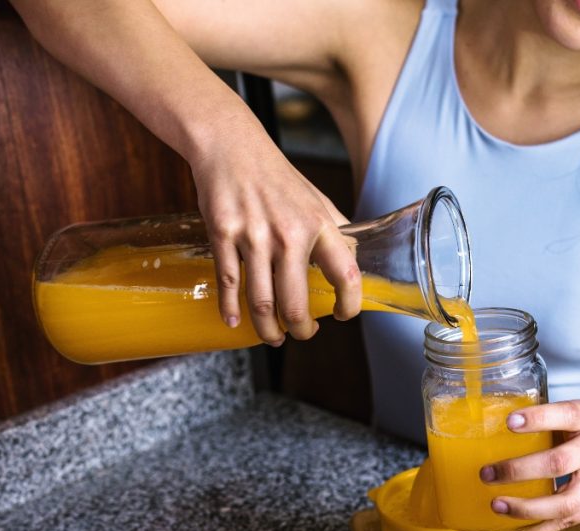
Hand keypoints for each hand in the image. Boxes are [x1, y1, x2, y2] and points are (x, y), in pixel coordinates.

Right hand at [189, 115, 361, 343]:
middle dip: (299, 329)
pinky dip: (230, 309)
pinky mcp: (223, 234)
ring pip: (261, 300)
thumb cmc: (276, 176)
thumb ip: (336, 230)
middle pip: (296, 301)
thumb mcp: (317, 198)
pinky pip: (229, 282)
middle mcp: (289, 233)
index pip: (346, 274)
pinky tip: (234, 322)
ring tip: (272, 335)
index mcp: (318, 225)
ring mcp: (254, 235)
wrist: (231, 145)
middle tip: (301, 334)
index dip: (349, 304)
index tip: (341, 315)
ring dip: (267, 328)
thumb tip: (356, 259)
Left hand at [479, 400, 579, 530]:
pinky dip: (539, 528)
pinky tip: (515, 528)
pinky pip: (568, 521)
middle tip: (487, 474)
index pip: (566, 415)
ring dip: (527, 508)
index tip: (509, 422)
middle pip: (560, 463)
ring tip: (497, 506)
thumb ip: (548, 419)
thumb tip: (492, 426)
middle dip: (519, 471)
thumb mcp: (578, 414)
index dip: (538, 418)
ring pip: (565, 502)